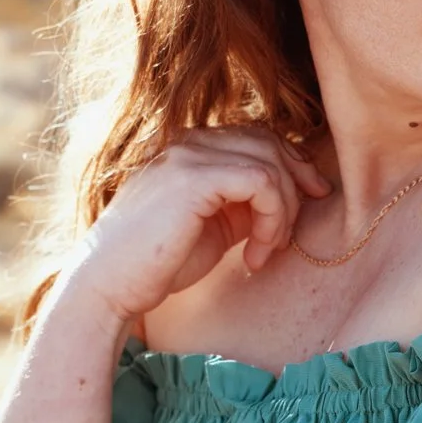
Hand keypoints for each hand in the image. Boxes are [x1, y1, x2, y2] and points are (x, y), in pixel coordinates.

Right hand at [63, 126, 330, 325]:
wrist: (109, 286)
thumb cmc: (156, 264)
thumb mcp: (213, 225)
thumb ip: (244, 203)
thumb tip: (292, 195)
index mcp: (190, 147)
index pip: (257, 136)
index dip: (292, 164)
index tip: (312, 199)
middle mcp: (189, 141)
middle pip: (269, 142)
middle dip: (297, 184)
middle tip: (294, 233)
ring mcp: (189, 154)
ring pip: (270, 162)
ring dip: (283, 212)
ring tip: (267, 251)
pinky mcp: (193, 177)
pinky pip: (262, 182)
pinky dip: (273, 219)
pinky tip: (257, 254)